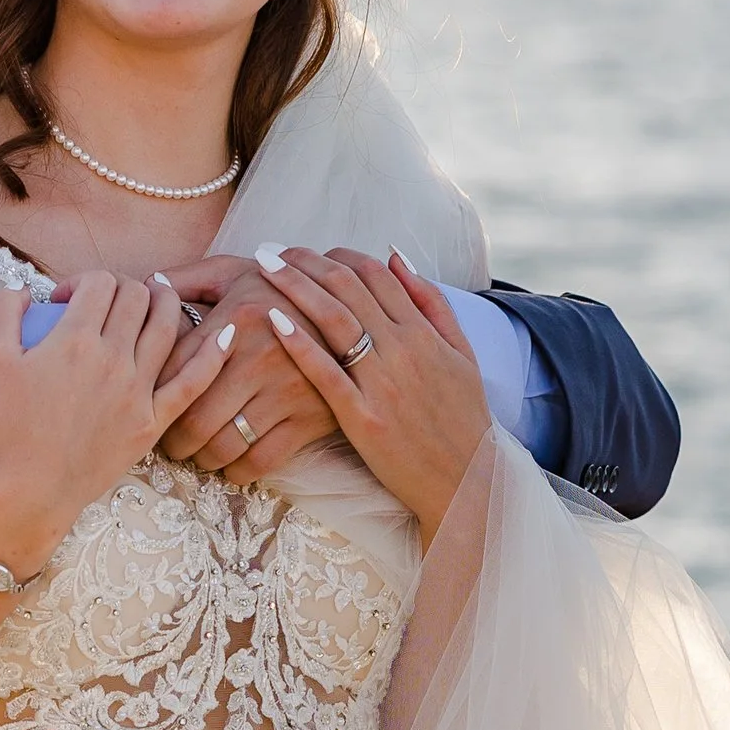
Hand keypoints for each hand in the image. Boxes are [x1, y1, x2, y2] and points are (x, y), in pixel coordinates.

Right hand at [0, 274, 228, 576]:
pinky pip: (193, 381)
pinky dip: (213, 354)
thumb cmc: (6, 430)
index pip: (99, 283)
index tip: (66, 299)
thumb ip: (3, 311)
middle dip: (121, 286)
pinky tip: (226, 333)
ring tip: (157, 296)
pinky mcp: (153, 420)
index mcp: (75, 338)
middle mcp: (114, 357)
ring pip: (167, 325)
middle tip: (107, 301)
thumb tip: (23, 289)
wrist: (29, 491)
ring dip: (165, 301)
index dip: (83, 280)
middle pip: (135, 297)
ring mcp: (139, 389)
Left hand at [151, 255, 342, 481]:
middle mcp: (259, 356)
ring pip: (224, 445)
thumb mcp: (238, 272)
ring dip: (203, 459)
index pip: (177, 372)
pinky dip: (238, 471)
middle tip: (171, 444)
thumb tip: (148, 285)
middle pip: (195, 419)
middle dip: (175, 441)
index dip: (157, 397)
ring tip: (199, 454)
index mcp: (236, 318)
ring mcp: (287, 391)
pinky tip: (232, 465)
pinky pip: (261, 460)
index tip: (153, 407)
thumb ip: (188, 277)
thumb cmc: (282, 291)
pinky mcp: (310, 417)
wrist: (355, 311)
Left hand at [257, 247, 491, 543]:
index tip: (310, 251)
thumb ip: (431, 303)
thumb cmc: (462, 417)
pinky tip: (272, 320)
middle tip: (272, 250)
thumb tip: (396, 257)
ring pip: (334, 320)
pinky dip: (299, 343)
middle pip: (349, 288)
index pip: (376, 275)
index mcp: (424, 332)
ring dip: (295, 287)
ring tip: (263, 268)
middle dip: (306, 262)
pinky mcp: (363, 417)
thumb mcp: (461, 353)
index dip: (339, 256)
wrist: (466, 479)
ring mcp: (382, 383)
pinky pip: (326, 373)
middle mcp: (403, 349)